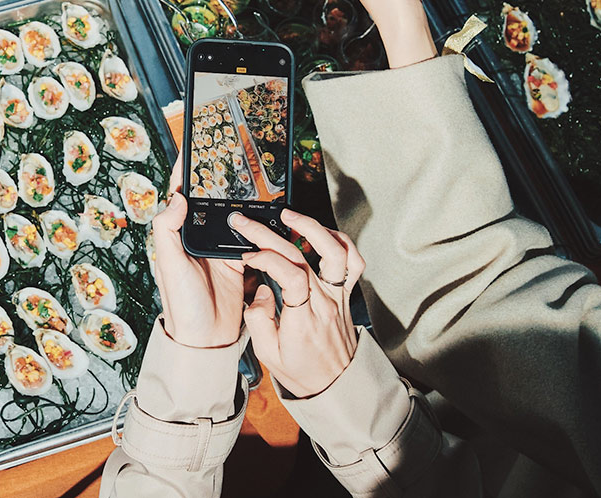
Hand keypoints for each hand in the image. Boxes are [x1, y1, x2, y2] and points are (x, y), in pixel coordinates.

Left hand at [152, 159, 246, 347]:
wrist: (207, 338)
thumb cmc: (181, 304)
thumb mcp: (168, 264)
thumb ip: (167, 230)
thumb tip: (177, 196)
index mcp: (177, 235)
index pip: (179, 196)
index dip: (184, 172)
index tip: (192, 148)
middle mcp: (198, 238)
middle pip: (209, 200)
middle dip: (217, 179)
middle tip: (229, 154)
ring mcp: (220, 248)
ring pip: (232, 215)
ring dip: (239, 199)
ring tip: (249, 175)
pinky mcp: (242, 260)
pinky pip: (251, 236)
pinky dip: (258, 224)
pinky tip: (265, 210)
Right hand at [232, 208, 364, 397]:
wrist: (337, 384)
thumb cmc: (302, 371)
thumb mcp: (268, 354)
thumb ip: (258, 320)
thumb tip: (260, 291)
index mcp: (303, 318)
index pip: (290, 274)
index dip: (267, 257)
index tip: (249, 255)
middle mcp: (324, 302)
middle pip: (301, 255)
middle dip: (269, 234)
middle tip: (247, 223)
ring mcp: (339, 295)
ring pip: (335, 250)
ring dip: (312, 227)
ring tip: (289, 215)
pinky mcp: (346, 293)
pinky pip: (353, 260)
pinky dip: (339, 240)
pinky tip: (320, 232)